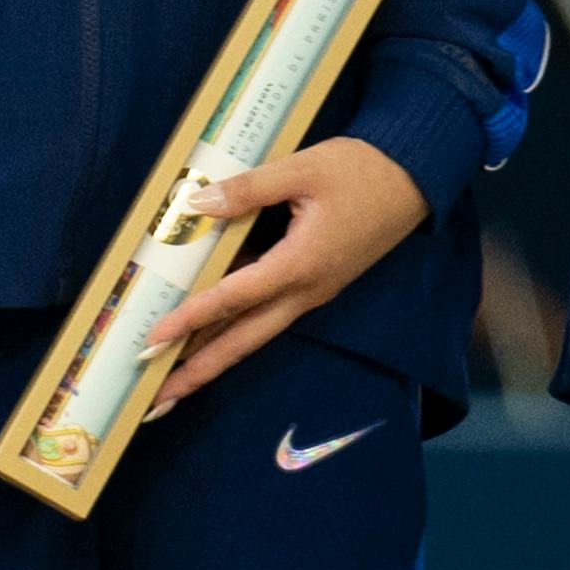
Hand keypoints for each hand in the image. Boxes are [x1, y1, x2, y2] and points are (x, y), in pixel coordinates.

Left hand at [148, 137, 430, 403]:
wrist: (416, 178)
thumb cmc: (362, 170)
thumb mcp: (303, 169)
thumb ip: (249, 188)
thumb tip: (197, 203)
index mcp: (301, 265)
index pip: (233, 298)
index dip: (189, 318)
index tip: (152, 339)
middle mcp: (306, 291)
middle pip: (243, 341)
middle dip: (198, 371)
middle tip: (155, 401)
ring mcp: (312, 292)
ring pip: (254, 335)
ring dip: (214, 360)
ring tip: (174, 384)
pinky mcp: (315, 285)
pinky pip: (267, 317)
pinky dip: (234, 333)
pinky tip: (208, 338)